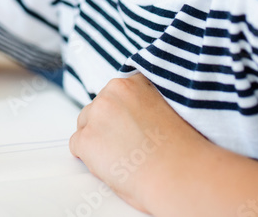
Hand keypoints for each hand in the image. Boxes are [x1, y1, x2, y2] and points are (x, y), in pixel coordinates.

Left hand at [69, 73, 208, 212]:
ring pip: (84, 125)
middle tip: (127, 148)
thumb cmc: (181, 150)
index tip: (132, 128)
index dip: (122, 114)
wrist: (179, 175)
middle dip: (107, 126)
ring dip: (97, 140)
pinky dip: (88, 158)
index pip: (115, 93)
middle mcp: (112, 91)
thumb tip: (130, 113)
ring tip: (122, 159)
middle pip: (97, 108)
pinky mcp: (86, 139)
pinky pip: (76, 146)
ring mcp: (97, 114)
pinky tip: (111, 167)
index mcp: (134, 81)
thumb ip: (144, 102)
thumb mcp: (167, 108)